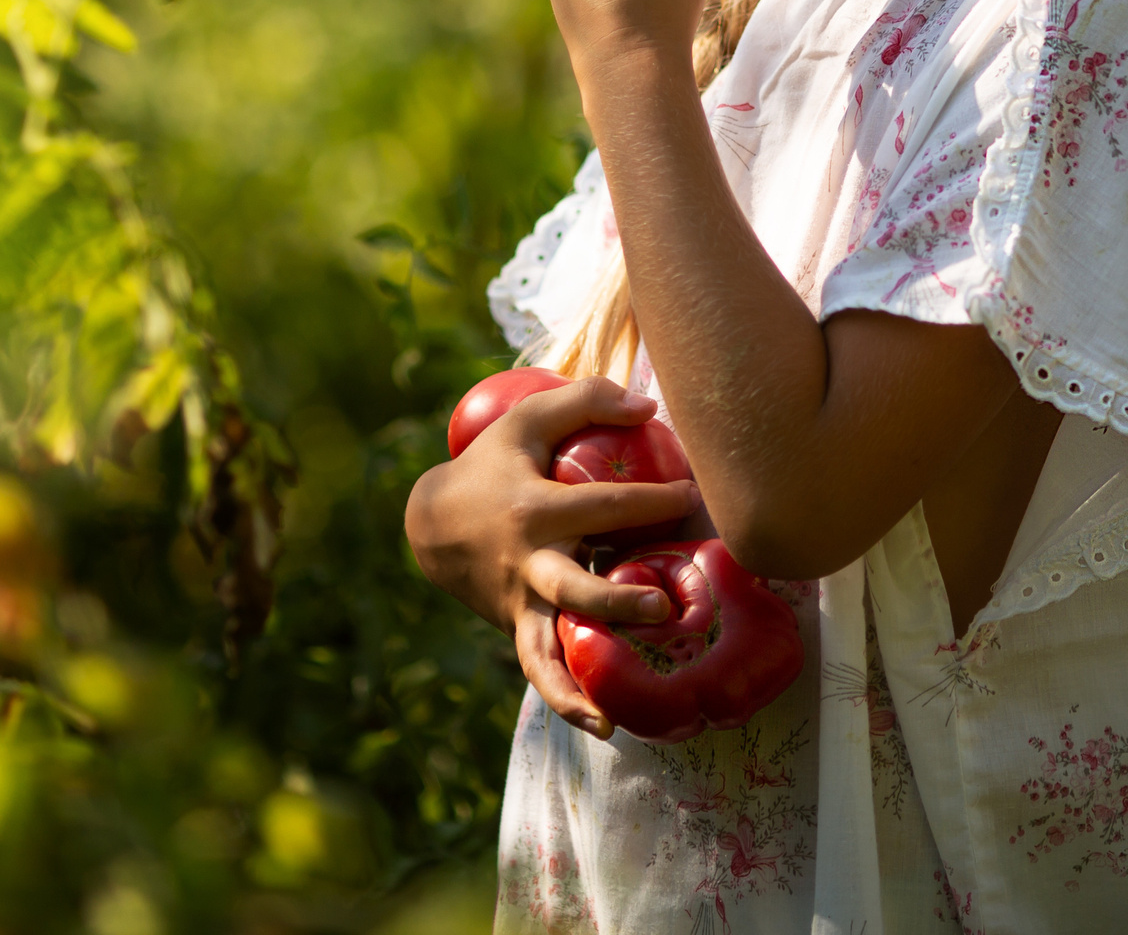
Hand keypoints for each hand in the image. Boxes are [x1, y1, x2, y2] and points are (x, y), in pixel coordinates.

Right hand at [404, 375, 699, 738]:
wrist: (432, 522)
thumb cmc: (493, 463)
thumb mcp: (527, 419)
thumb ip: (585, 401)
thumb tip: (650, 408)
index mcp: (535, 509)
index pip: (604, 506)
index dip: (654, 500)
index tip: (695, 496)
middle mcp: (528, 562)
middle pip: (576, 588)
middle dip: (620, 602)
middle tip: (666, 606)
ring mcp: (521, 602)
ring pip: (549, 646)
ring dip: (583, 674)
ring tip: (620, 700)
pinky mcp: (516, 627)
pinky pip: (540, 669)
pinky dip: (565, 700)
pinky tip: (604, 725)